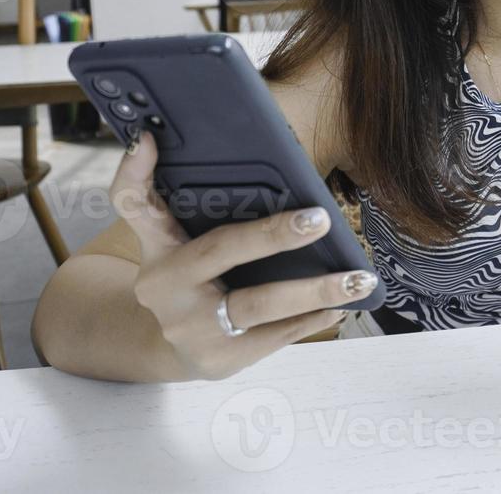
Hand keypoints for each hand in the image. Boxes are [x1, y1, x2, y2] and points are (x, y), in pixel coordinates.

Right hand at [109, 132, 377, 380]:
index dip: (141, 173)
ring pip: (261, 306)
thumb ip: (150, 193)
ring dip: (316, 291)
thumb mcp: (159, 237)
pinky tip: (343, 304)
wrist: (166, 347)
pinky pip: (276, 336)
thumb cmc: (179, 276)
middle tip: (322, 218)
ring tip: (360, 279)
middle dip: (273, 235)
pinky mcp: (222, 361)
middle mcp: (169, 293)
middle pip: (224, 253)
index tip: (156, 138)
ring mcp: (194, 331)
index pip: (140, 207)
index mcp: (156, 251)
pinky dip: (312, 318)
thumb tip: (150, 140)